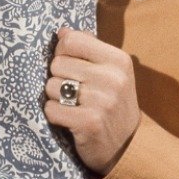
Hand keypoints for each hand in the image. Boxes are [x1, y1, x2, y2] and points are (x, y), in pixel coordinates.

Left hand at [43, 27, 141, 173]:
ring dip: (55, 98)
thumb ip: (89, 48)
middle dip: (58, 78)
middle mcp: (112, 78)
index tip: (69, 64)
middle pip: (57, 64)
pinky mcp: (89, 122)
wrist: (128, 146)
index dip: (63, 51)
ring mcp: (101, 101)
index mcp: (118, 60)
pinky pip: (51, 109)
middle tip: (74, 92)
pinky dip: (54, 115)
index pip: (72, 41)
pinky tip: (69, 119)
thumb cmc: (114, 104)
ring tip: (73, 106)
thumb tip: (62, 32)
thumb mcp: (112, 72)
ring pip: (51, 86)